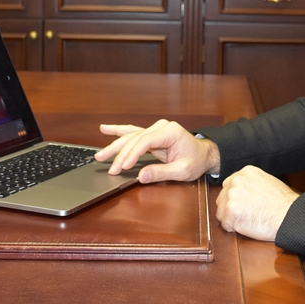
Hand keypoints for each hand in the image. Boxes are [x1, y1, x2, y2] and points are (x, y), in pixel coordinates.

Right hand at [94, 120, 220, 183]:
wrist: (204, 154)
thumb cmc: (196, 160)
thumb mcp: (182, 170)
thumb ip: (161, 172)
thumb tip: (141, 176)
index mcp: (170, 132)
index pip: (145, 141)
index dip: (132, 154)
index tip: (124, 166)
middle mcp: (161, 127)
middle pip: (135, 139)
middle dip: (121, 155)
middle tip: (111, 169)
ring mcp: (156, 129)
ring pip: (131, 136)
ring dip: (115, 146)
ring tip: (100, 155)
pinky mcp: (151, 134)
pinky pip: (132, 132)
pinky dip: (118, 131)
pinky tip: (105, 129)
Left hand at [216, 166, 299, 241]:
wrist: (289, 216)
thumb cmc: (283, 203)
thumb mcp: (267, 182)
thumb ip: (251, 183)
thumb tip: (242, 190)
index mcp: (245, 172)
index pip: (229, 186)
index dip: (235, 199)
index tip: (244, 205)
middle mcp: (236, 181)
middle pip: (222, 198)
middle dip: (231, 208)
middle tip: (247, 215)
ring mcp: (231, 195)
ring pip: (221, 211)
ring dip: (231, 218)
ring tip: (248, 220)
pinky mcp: (230, 211)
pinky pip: (224, 224)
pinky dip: (233, 228)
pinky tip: (247, 225)